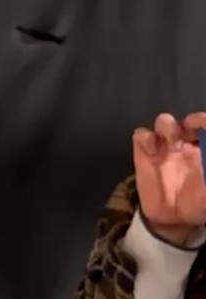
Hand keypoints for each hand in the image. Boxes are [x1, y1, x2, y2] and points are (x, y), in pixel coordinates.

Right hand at [133, 112, 205, 245]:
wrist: (171, 220)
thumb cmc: (198, 205)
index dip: (205, 123)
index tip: (203, 128)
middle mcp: (188, 144)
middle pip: (190, 121)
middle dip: (192, 122)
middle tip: (190, 133)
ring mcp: (165, 147)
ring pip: (165, 122)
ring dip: (167, 125)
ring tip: (170, 138)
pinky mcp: (144, 153)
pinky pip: (142, 135)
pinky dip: (146, 137)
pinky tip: (151, 150)